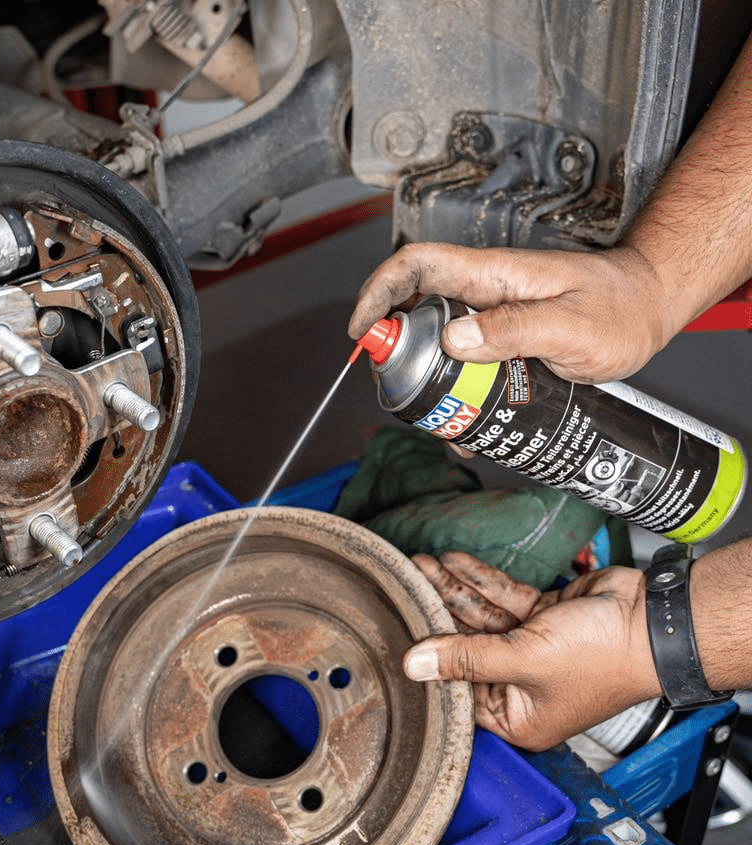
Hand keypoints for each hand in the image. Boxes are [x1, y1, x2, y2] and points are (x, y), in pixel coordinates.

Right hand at [348, 242, 677, 382]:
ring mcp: (490, 312)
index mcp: (494, 275)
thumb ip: (514, 331)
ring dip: (422, 371)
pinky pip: (460, 355)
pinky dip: (451, 384)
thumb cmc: (621, 308)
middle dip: (393, 344)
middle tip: (397, 384)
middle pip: (413, 304)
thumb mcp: (571, 327)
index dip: (379, 291)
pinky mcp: (499, 334)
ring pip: (433, 335)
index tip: (362, 328)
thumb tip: (454, 341)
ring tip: (434, 409)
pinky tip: (463, 413)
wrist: (649, 306)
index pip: (418, 265)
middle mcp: (485, 290)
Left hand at [406, 552, 661, 750]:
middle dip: (438, 613)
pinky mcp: (542, 617)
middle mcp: (522, 685)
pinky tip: (455, 562)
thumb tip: (415, 665)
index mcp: (519, 716)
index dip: (432, 663)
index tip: (401, 636)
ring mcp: (532, 648)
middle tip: (408, 585)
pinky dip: (482, 580)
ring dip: (455, 589)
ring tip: (424, 565)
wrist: (655, 622)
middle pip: (466, 647)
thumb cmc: (604, 659)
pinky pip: (503, 598)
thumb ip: (466, 659)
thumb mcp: (523, 660)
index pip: (459, 691)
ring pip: (482, 616)